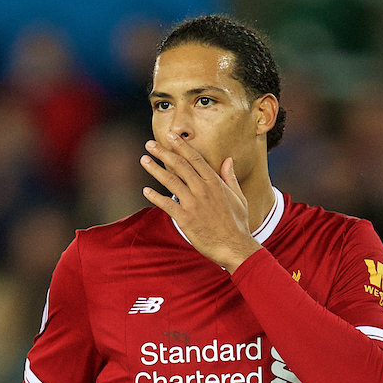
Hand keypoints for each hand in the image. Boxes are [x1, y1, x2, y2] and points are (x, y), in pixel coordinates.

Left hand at [140, 135, 259, 272]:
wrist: (234, 246)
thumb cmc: (237, 223)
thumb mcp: (238, 197)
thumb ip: (230, 177)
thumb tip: (228, 160)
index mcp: (215, 183)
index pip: (195, 158)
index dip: (181, 146)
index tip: (170, 136)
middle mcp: (203, 190)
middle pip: (180, 166)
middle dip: (163, 153)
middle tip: (149, 144)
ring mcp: (193, 204)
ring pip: (170, 181)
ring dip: (155, 169)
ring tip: (144, 160)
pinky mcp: (185, 219)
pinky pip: (167, 204)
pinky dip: (155, 197)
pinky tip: (146, 190)